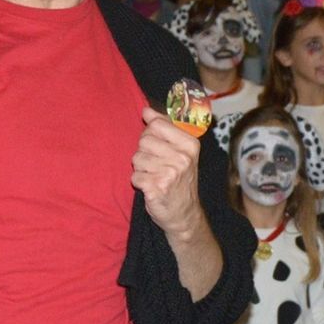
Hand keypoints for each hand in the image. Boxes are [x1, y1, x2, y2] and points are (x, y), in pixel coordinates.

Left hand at [132, 106, 204, 238]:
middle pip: (144, 141)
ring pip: (136, 159)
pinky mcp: (157, 187)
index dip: (151, 135)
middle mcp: (182, 157)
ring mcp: (170, 173)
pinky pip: (134, 176)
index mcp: (189, 144)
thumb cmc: (179, 179)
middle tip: (158, 166)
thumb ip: (163, 127)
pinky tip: (151, 187)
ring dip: (141, 169)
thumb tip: (146, 110)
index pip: (157, 125)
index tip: (159, 147)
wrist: (184, 214)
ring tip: (155, 177)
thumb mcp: (179, 151)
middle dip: (145, 153)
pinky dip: (139, 183)